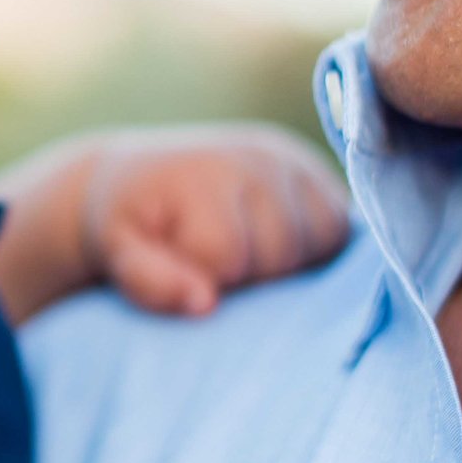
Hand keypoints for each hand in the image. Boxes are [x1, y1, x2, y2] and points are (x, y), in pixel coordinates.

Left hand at [77, 124, 347, 315]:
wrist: (142, 178)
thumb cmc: (133, 224)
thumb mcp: (119, 252)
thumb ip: (150, 281)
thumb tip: (206, 305)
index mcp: (207, 175)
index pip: (228, 259)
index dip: (206, 279)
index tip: (183, 265)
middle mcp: (259, 157)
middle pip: (281, 255)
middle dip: (249, 274)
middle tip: (215, 258)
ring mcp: (294, 162)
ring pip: (321, 245)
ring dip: (286, 265)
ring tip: (245, 250)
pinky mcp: (316, 172)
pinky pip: (342, 231)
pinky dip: (314, 249)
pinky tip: (279, 245)